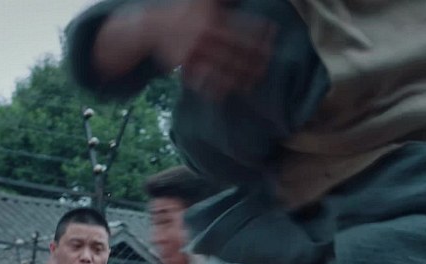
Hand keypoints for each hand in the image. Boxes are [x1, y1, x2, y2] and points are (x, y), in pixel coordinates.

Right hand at [149, 0, 275, 99]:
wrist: (152, 27)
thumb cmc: (183, 13)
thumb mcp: (202, 1)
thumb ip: (223, 0)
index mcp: (211, 19)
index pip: (240, 25)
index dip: (258, 29)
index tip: (273, 34)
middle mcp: (204, 35)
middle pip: (235, 49)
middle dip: (253, 58)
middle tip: (267, 65)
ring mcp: (195, 51)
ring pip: (222, 66)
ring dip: (240, 76)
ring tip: (253, 82)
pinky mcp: (185, 65)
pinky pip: (203, 78)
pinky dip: (216, 86)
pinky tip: (228, 92)